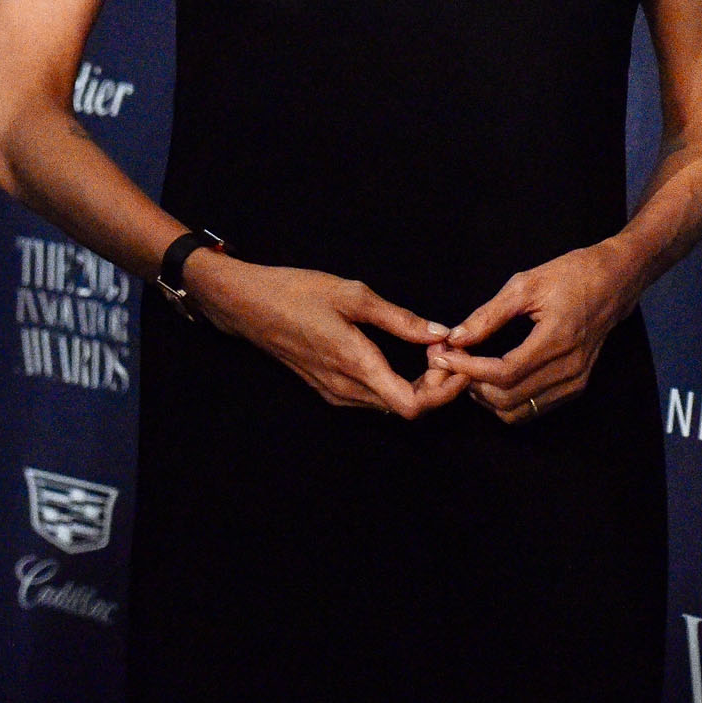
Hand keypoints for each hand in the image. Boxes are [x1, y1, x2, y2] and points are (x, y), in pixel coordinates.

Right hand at [185, 253, 462, 416]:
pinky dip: (401, 383)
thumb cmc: (298, 293)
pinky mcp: (329, 388)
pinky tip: (411, 358)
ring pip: (392, 404)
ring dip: (421, 386)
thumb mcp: (354, 296)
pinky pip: (375, 397)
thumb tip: (441, 334)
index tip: (454, 359)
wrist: (247, 305)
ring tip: (436, 352)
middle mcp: (346, 389)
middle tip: (450, 352)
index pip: (411, 406)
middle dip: (439, 386)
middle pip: (407, 409)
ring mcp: (335, 392)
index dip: (443, 391)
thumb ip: (400, 320)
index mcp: (355, 365)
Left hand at [430, 242, 640, 422]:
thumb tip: (455, 338)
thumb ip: (489, 315)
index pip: (504, 372)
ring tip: (472, 373)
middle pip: (508, 397)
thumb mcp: (527, 284)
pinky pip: (534, 408)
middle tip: (453, 364)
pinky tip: (495, 379)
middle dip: (472, 385)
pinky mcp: (577, 386)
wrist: (617, 280)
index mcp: (557, 339)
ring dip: (488, 398)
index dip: (468, 370)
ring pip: (519, 410)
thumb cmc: (573, 274)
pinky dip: (507, 401)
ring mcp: (575, 380)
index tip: (445, 357)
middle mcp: (569, 367)